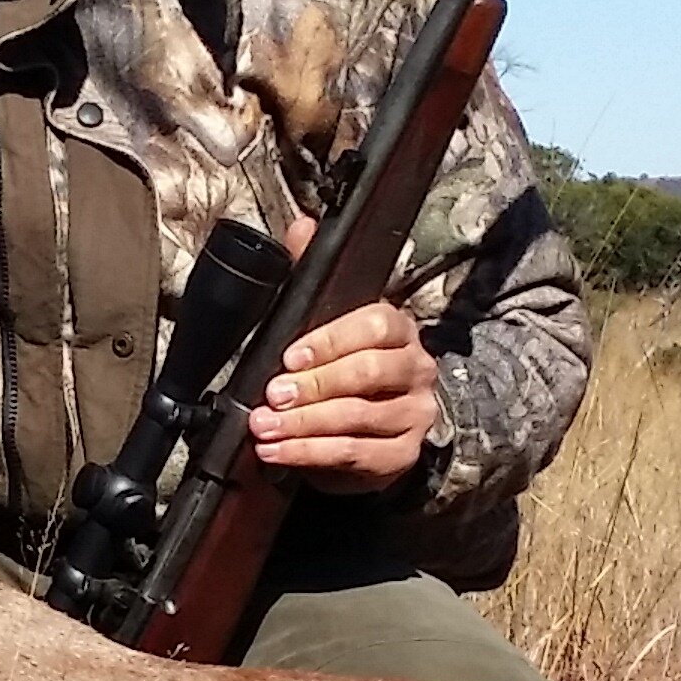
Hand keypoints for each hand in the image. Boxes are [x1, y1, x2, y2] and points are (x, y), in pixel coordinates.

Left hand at [244, 216, 439, 492]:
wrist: (376, 428)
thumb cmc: (345, 370)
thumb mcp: (326, 321)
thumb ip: (310, 273)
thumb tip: (303, 226)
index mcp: (398, 330)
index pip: (374, 326)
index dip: (330, 341)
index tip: (289, 356)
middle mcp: (416, 369)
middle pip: (368, 374)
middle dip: (313, 386)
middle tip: (272, 395)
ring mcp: (414, 415)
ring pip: (359, 418)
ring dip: (304, 425)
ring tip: (264, 429)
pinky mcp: (401, 455)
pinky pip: (355, 455)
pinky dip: (310, 455)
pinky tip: (279, 453)